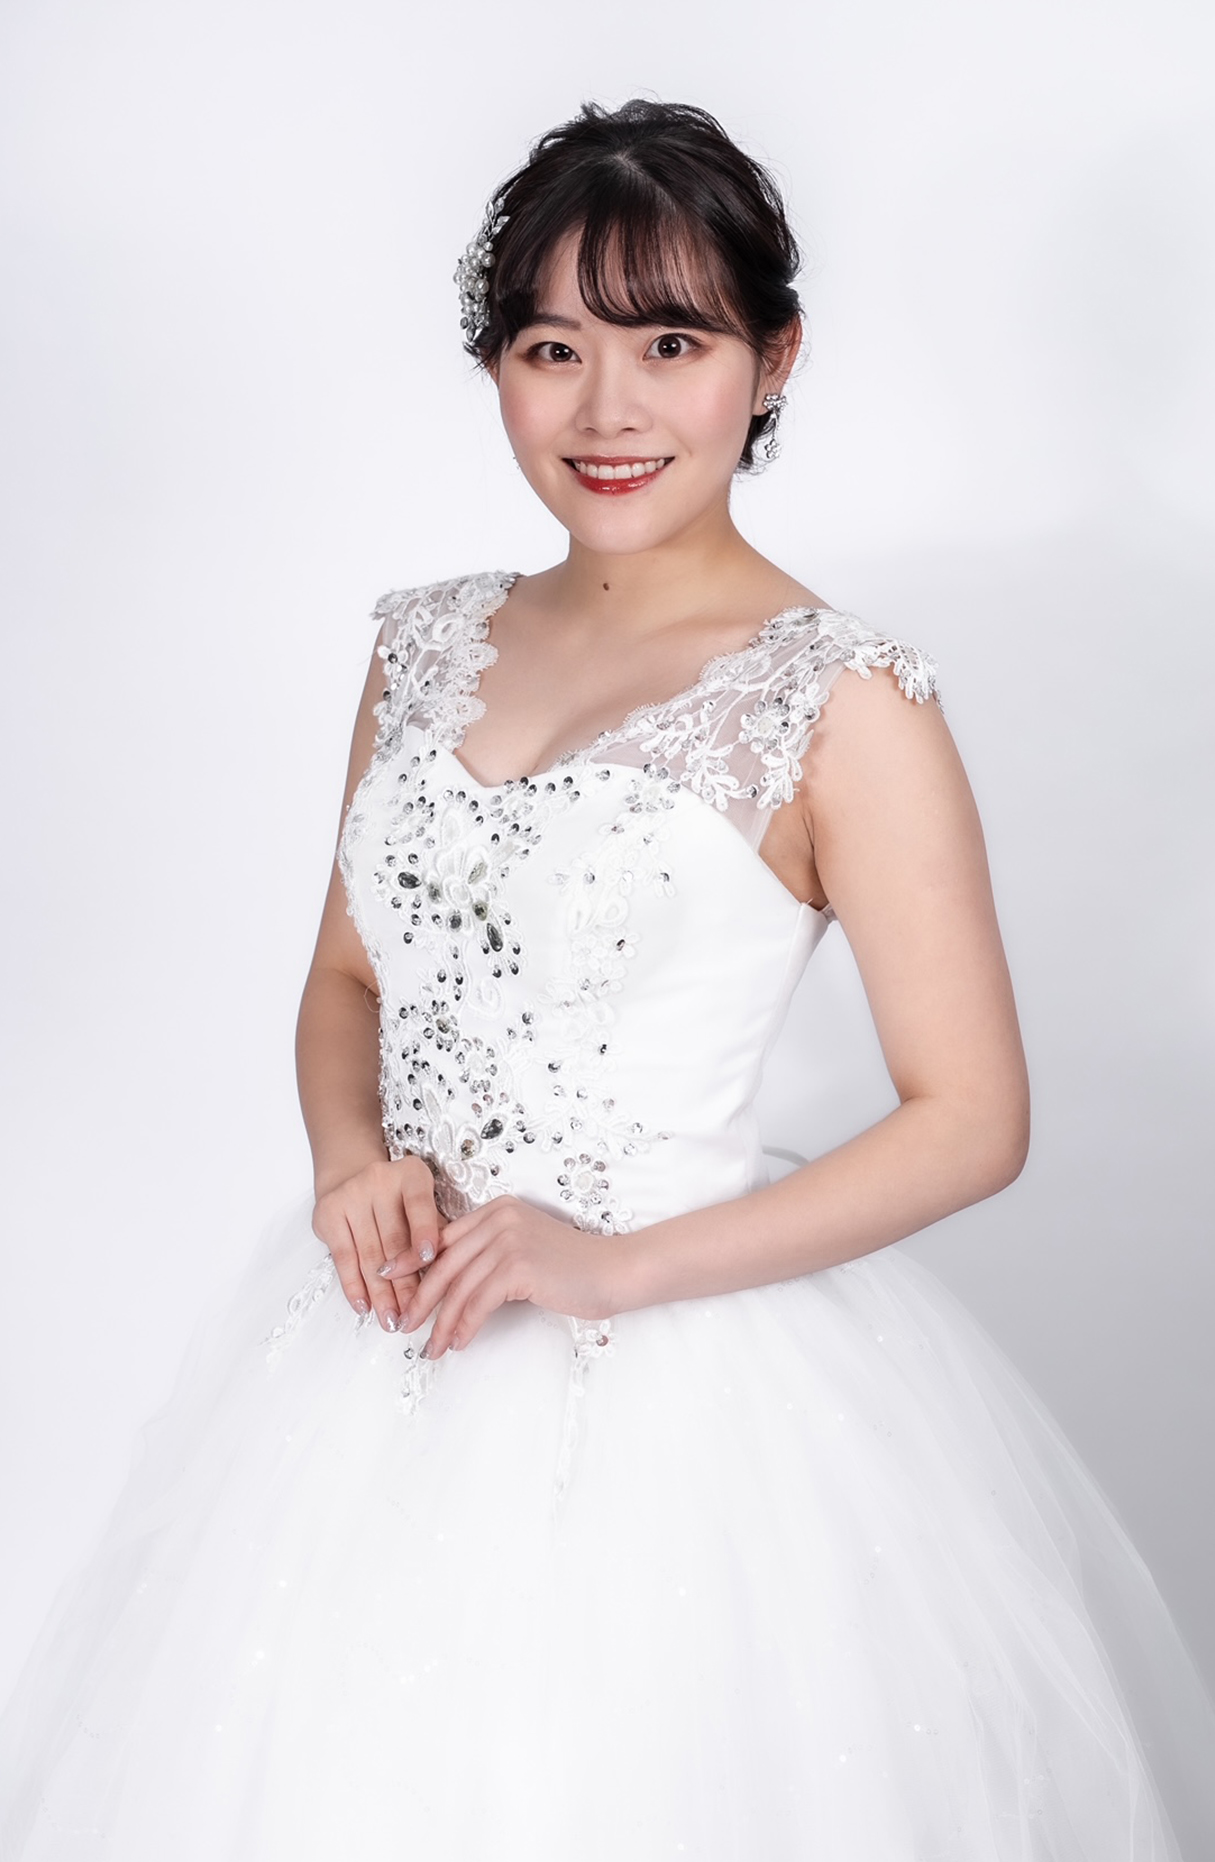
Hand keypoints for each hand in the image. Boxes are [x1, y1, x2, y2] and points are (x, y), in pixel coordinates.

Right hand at [311, 1155, 440, 1332]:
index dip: (424, 1233)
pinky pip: (343, 1257)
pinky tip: (363, 1305)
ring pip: (369, 1253)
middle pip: (394, 1240)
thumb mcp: (422, 1204)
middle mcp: (379, 1179)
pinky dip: (353, 1285)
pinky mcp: (328, 1212)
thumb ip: (435, 1231)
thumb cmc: (397, 1199)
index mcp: (411, 1174)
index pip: (419, 1206)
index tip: (429, 1260)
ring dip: (380, 1293)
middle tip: (412, 1315)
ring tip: (390, 1320)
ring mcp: (351, 1194)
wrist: (351, 1176)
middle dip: (404, 1283)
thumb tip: (447, 1272)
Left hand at [380, 1195, 621, 1359]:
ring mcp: (508, 1240)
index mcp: (497, 1209)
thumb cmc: (571, 1267)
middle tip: (404, 1325)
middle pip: (444, 1264)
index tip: (390, 1280)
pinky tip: (460, 1342)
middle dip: (420, 1299)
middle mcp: (499, 1218)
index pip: (443, 1238)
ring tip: (432, 1347)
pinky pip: (479, 1303)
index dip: (413, 1261)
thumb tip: (448, 1284)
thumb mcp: (523, 1249)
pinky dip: (465, 1326)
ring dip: (442, 1323)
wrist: (612, 1272)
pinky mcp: (518, 1266)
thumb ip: (489, 1253)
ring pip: (459, 1288)